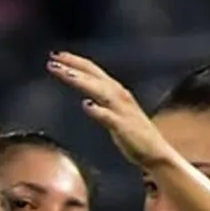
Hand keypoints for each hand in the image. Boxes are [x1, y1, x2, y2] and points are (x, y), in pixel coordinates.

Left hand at [46, 51, 169, 167]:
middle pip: (94, 76)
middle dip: (74, 66)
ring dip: (83, 81)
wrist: (156, 154)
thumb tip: (87, 101)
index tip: (56, 56)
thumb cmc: (135, 136)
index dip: (75, 62)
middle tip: (53, 59)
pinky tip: (87, 105)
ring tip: (65, 74)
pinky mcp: (124, 127)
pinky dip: (99, 110)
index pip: (93, 72)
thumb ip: (103, 106)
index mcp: (116, 92)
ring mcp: (122, 111)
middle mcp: (120, 97)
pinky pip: (110, 117)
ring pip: (100, 91)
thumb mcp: (116, 115)